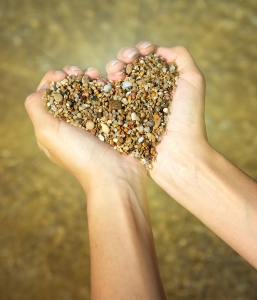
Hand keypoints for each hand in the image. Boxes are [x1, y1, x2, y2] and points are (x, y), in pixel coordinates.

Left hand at [25, 65, 145, 190]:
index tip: (64, 76)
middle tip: (81, 73)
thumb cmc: (80, 156)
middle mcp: (74, 122)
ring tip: (97, 76)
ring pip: (90, 91)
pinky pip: (108, 97)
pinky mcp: (113, 120)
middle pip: (70, 90)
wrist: (115, 175)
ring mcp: (95, 121)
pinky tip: (108, 82)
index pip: (49, 94)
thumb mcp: (47, 133)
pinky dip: (107, 87)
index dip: (54, 80)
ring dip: (91, 78)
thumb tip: (41, 90)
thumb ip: (36, 108)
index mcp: (55, 126)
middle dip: (74, 76)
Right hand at [105, 42, 208, 188]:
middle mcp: (147, 93)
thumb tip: (158, 50)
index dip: (140, 51)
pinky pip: (109, 100)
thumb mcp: (193, 80)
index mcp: (162, 83)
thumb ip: (180, 57)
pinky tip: (102, 81)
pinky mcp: (122, 119)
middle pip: (130, 68)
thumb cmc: (188, 118)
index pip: (147, 60)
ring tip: (114, 73)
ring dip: (113, 70)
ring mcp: (133, 106)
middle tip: (123, 63)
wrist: (178, 153)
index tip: (140, 52)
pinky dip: (104, 87)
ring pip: (118, 81)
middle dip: (124, 58)